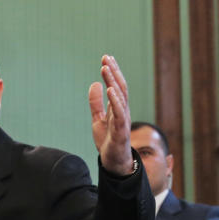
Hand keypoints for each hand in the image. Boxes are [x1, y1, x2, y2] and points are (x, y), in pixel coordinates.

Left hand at [89, 55, 133, 174]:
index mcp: (118, 108)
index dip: (112, 72)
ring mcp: (123, 120)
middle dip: (113, 71)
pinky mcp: (120, 131)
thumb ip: (96, 103)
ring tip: (105, 68)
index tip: (106, 58)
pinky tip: (110, 89)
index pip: (117, 85)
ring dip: (113, 81)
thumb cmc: (107, 141)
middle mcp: (123, 111)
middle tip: (106, 57)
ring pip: (121, 97)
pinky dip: (115, 100)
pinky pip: (120, 113)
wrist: (113, 162)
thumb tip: (94, 84)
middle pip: (120, 87)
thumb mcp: (97, 119)